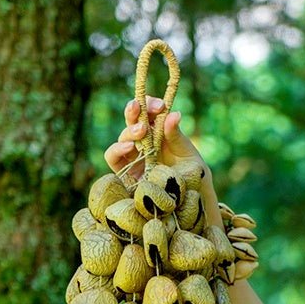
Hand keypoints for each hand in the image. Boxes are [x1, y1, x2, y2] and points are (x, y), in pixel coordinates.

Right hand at [103, 97, 222, 227]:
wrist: (190, 199)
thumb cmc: (191, 172)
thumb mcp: (187, 153)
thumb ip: (177, 136)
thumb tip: (174, 114)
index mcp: (158, 131)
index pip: (148, 111)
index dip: (150, 104)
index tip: (160, 105)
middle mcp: (143, 141)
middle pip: (132, 120)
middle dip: (134, 112)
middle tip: (141, 108)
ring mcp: (133, 156)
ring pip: (122, 137)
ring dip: (129, 131)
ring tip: (141, 131)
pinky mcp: (125, 172)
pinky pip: (114, 158)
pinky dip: (118, 150)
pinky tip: (129, 148)